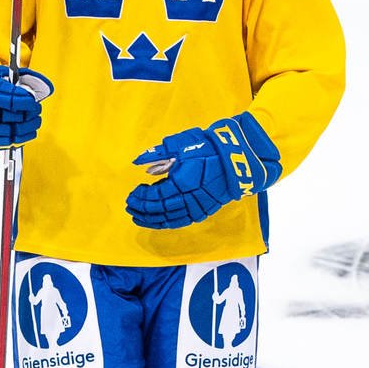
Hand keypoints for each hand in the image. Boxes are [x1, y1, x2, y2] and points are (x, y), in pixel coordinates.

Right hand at [0, 66, 52, 147]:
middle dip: (27, 114)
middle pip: (8, 115)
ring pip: (8, 130)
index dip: (24, 101)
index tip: (34, 101)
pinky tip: (28, 132)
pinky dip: (20, 138)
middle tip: (36, 110)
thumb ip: (19, 77)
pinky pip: (4, 141)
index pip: (6, 98)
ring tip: (35, 121)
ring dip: (26, 127)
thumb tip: (43, 86)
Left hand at [125, 112, 281, 229]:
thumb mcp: (181, 144)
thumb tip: (139, 162)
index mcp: (182, 182)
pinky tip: (158, 221)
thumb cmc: (209, 147)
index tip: (132, 193)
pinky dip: (168, 222)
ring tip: (138, 217)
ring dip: (152, 219)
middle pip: (160, 209)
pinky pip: (182, 221)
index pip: (155, 196)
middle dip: (143, 209)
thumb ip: (158, 154)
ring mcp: (199, 206)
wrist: (238, 156)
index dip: (141, 197)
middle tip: (130, 206)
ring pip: (170, 219)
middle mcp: (190, 198)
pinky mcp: (205, 210)